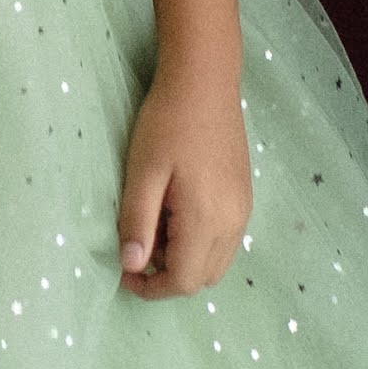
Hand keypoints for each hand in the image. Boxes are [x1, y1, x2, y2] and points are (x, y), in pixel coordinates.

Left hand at [115, 62, 251, 297]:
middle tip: (138, 243)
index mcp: (207, 219)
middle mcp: (233, 222)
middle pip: (203, 278)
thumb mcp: (142, 172)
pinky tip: (176, 210)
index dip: (151, 288)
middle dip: (168, 275)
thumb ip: (137, 222)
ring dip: (184, 259)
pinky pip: (224, 240)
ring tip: (155, 223)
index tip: (123, 272)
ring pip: (216, 262)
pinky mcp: (244, 197)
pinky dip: (199, 242)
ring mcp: (243, 209)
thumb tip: (131, 266)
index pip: (184, 282)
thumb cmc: (166, 122)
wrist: (205, 81)